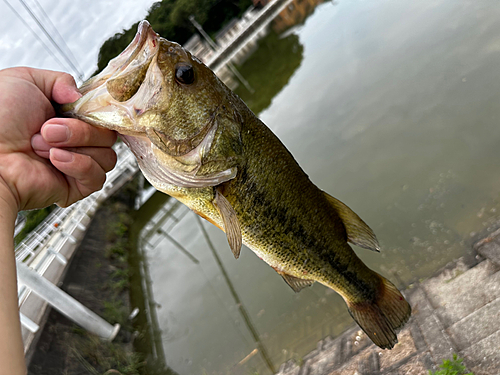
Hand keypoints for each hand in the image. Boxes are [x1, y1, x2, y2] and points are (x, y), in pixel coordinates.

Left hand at [0, 67, 116, 211]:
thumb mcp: (25, 80)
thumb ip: (60, 80)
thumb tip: (82, 97)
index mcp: (65, 117)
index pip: (101, 115)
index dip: (96, 112)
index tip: (79, 109)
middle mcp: (73, 141)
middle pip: (107, 135)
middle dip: (80, 130)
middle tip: (47, 129)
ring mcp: (76, 164)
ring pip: (107, 156)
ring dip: (76, 147)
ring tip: (42, 146)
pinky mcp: (76, 186)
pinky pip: (98, 177)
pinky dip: (78, 165)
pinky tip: (54, 160)